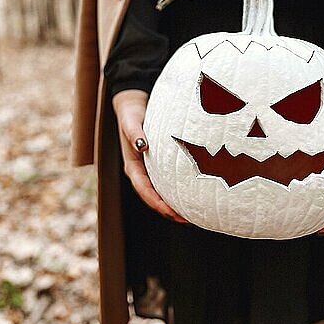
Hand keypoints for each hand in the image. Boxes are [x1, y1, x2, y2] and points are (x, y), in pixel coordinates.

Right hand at [112, 89, 187, 222]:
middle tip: (188, 219)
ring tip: (192, 213)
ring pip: (160, 192)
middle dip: (168, 210)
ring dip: (173, 204)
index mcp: (132, 166)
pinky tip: (191, 194)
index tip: (172, 212)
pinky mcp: (156, 165)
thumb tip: (142, 146)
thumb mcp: (130, 120)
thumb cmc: (131, 112)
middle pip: (153, 197)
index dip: (157, 203)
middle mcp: (140, 171)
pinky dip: (176, 191)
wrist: (132, 104)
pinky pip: (166, 182)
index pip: (144, 190)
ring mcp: (148, 170)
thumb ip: (134, 132)